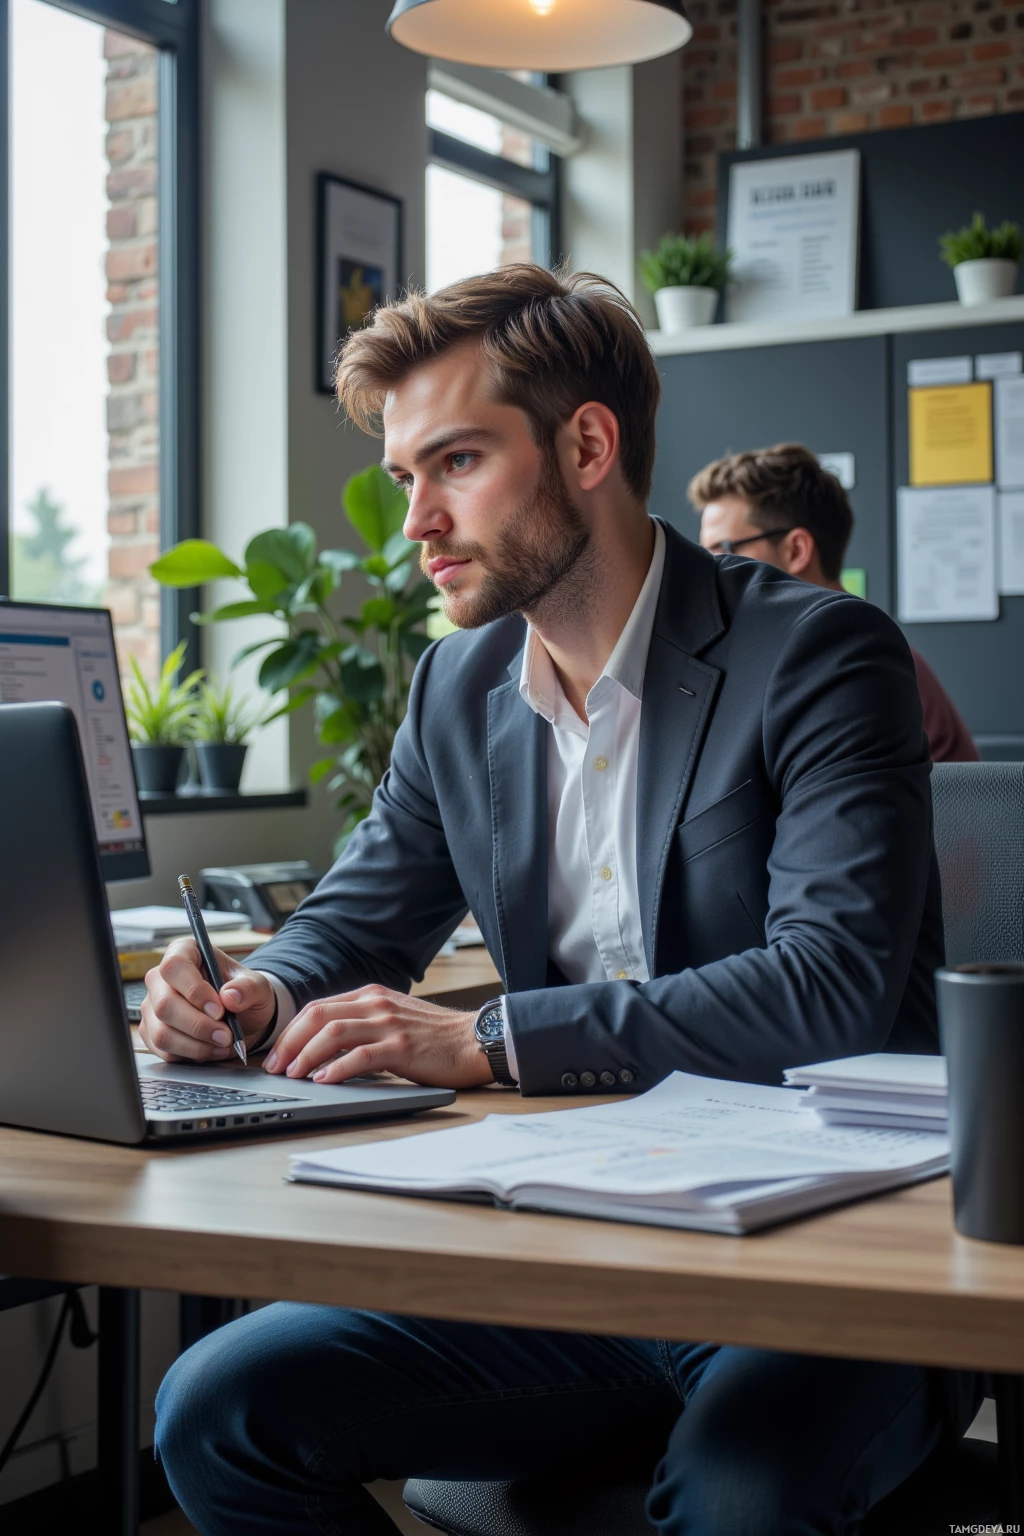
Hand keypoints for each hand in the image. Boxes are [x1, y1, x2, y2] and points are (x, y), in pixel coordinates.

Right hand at [139, 937, 277, 1062]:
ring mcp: (153, 1007)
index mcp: (184, 953)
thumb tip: (230, 996)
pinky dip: (190, 1054)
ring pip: (162, 1032)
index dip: (194, 990)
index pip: (175, 967)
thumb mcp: (257, 986)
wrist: (242, 1017)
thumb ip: (248, 988)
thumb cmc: (242, 993)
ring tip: (223, 1044)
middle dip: (198, 1026)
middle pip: (165, 1004)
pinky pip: (163, 1050)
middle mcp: (161, 979)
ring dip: (196, 1045)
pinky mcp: (152, 1032)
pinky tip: (212, 1050)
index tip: (219, 1010)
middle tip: (226, 1035)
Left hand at [264, 985, 492, 1088]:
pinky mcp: (402, 1047)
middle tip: (275, 1067)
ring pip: (333, 1033)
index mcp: (371, 995)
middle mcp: (376, 1004)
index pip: (318, 1008)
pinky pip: (360, 1056)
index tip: (276, 1054)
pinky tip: (324, 1080)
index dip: (291, 1031)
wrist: (475, 1040)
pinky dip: (337, 1068)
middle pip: (318, 1016)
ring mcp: (389, 1024)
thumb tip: (323, 1047)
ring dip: (306, 1055)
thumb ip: (363, 1024)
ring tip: (293, 1075)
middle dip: (289, 1043)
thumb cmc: (435, 1037)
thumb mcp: (393, 1019)